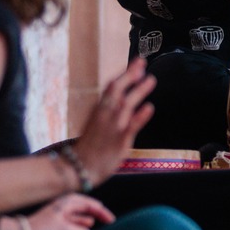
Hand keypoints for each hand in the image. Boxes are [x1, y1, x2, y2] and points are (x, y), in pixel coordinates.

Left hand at [26, 194, 114, 229]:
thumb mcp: (66, 229)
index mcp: (65, 205)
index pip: (87, 204)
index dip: (100, 210)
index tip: (110, 219)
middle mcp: (62, 214)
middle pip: (82, 212)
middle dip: (93, 216)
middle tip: (107, 222)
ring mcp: (57, 225)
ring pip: (74, 225)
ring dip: (83, 228)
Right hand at [71, 58, 156, 184]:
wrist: (79, 167)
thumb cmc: (90, 146)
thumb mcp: (96, 123)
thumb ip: (109, 110)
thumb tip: (122, 97)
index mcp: (99, 110)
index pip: (112, 87)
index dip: (125, 73)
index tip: (137, 62)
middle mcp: (105, 115)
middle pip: (117, 90)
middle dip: (130, 74)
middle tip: (143, 62)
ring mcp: (113, 127)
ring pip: (126, 104)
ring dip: (139, 90)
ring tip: (151, 79)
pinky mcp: (120, 141)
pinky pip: (131, 126)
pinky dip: (140, 116)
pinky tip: (149, 107)